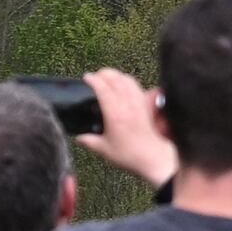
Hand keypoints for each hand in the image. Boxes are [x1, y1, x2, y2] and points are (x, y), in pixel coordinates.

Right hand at [87, 71, 179, 188]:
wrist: (152, 157)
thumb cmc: (129, 155)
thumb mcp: (104, 149)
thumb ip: (89, 141)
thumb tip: (78, 137)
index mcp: (115, 114)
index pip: (103, 89)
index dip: (94, 80)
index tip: (86, 77)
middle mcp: (127, 105)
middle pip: (116, 79)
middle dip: (104, 73)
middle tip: (95, 76)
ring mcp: (138, 103)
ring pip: (128, 80)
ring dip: (116, 75)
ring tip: (107, 76)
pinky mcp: (146, 105)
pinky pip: (136, 86)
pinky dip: (128, 80)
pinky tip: (123, 83)